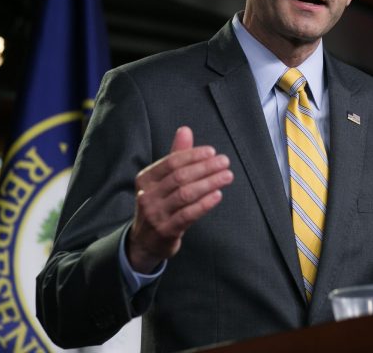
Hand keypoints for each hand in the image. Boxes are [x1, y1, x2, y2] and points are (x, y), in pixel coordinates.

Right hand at [126, 126, 233, 272]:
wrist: (145, 241)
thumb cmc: (159, 204)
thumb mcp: (162, 180)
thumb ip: (175, 156)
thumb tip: (185, 130)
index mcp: (145, 178)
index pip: (171, 163)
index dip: (193, 156)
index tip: (212, 152)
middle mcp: (147, 195)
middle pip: (180, 177)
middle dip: (205, 168)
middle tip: (224, 162)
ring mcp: (155, 214)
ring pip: (185, 194)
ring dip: (209, 183)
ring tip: (227, 176)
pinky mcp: (166, 230)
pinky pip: (187, 214)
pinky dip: (204, 204)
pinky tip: (218, 195)